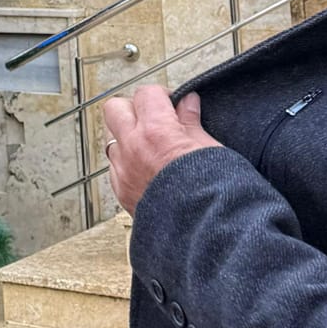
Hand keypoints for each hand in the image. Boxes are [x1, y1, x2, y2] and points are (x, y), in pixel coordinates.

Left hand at [103, 86, 218, 212]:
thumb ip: (192, 123)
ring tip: (152, 148)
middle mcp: (133, 148)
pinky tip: (148, 171)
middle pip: (115, 108)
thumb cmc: (214, 195)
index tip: (171, 104)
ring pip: (112, 140)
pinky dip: (127, 164)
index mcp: (156, 132)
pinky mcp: (122, 192)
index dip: (161, 96)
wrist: (207, 233)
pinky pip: (115, 168)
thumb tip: (188, 104)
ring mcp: (123, 170)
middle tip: (153, 119)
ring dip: (127, 139)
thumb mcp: (210, 150)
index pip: (146, 94)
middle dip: (132, 109)